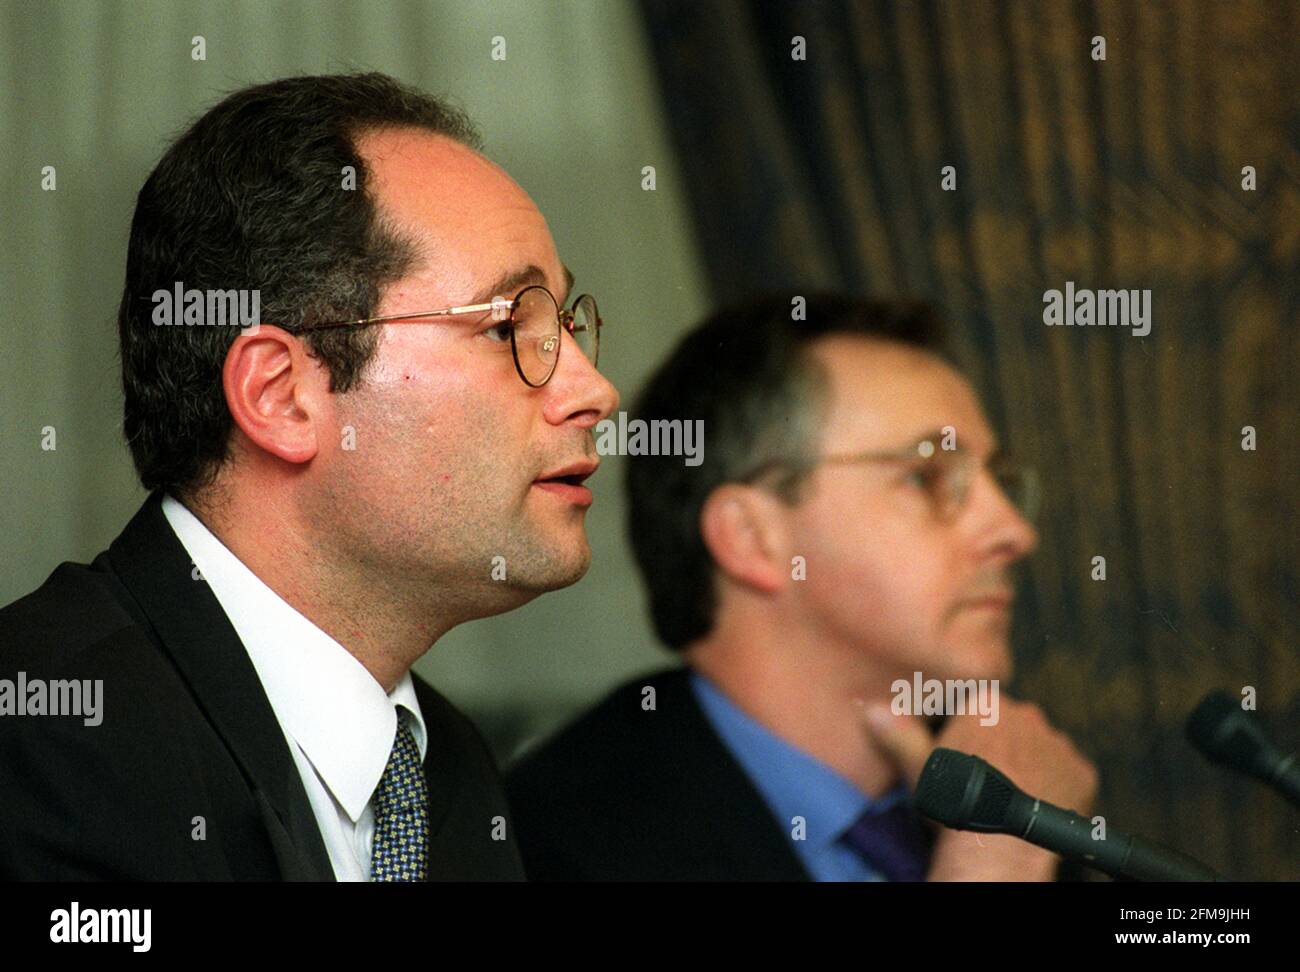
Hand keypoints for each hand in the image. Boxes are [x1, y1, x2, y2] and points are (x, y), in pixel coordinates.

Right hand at [860, 696, 1097, 880]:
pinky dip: (1058, 786)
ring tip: (1012, 796)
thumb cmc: (954, 801)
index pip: (979, 709)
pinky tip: (1037, 804)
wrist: (997, 844)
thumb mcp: (918, 766)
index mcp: (986, 704)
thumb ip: (897, 733)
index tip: (963, 759)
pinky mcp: (1082, 771)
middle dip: (1003, 746)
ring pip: (1042, 748)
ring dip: (1032, 765)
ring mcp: (1058, 743)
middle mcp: (1026, 714)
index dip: (970, 735)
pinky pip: (1070, 774)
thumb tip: (870, 710)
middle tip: (986, 780)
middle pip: (1013, 725)